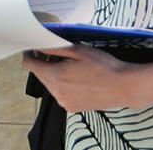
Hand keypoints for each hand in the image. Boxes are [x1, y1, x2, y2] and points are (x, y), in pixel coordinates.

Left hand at [22, 45, 136, 111]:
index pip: (29, 65)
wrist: (123, 86)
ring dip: (55, 74)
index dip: (29, 54)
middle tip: (59, 53)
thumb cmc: (102, 65)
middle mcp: (56, 92)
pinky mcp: (72, 107)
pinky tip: (78, 79)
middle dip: (44, 63)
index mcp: (54, 76)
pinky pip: (60, 94)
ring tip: (72, 66)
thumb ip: (54, 48)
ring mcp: (63, 102)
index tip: (34, 47)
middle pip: (40, 74)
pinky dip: (64, 85)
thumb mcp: (77, 50)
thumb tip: (38, 45)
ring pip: (50, 84)